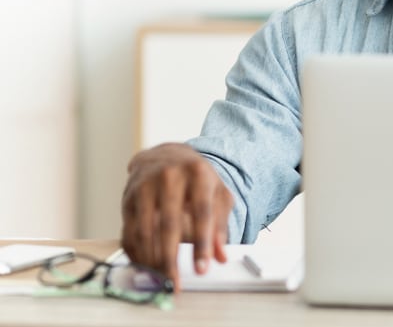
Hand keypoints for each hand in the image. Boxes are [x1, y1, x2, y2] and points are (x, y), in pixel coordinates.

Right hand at [120, 143, 232, 289]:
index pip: (202, 212)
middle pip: (169, 223)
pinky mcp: (128, 198)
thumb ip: (220, 224)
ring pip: (144, 230)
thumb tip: (220, 256)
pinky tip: (145, 267)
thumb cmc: (196, 178)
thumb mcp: (217, 194)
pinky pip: (129, 231)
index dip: (202, 243)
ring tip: (160, 279)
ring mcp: (145, 186)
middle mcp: (170, 177)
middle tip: (175, 282)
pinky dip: (136, 253)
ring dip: (151, 259)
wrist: (166, 155)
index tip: (203, 268)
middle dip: (171, 258)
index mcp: (198, 174)